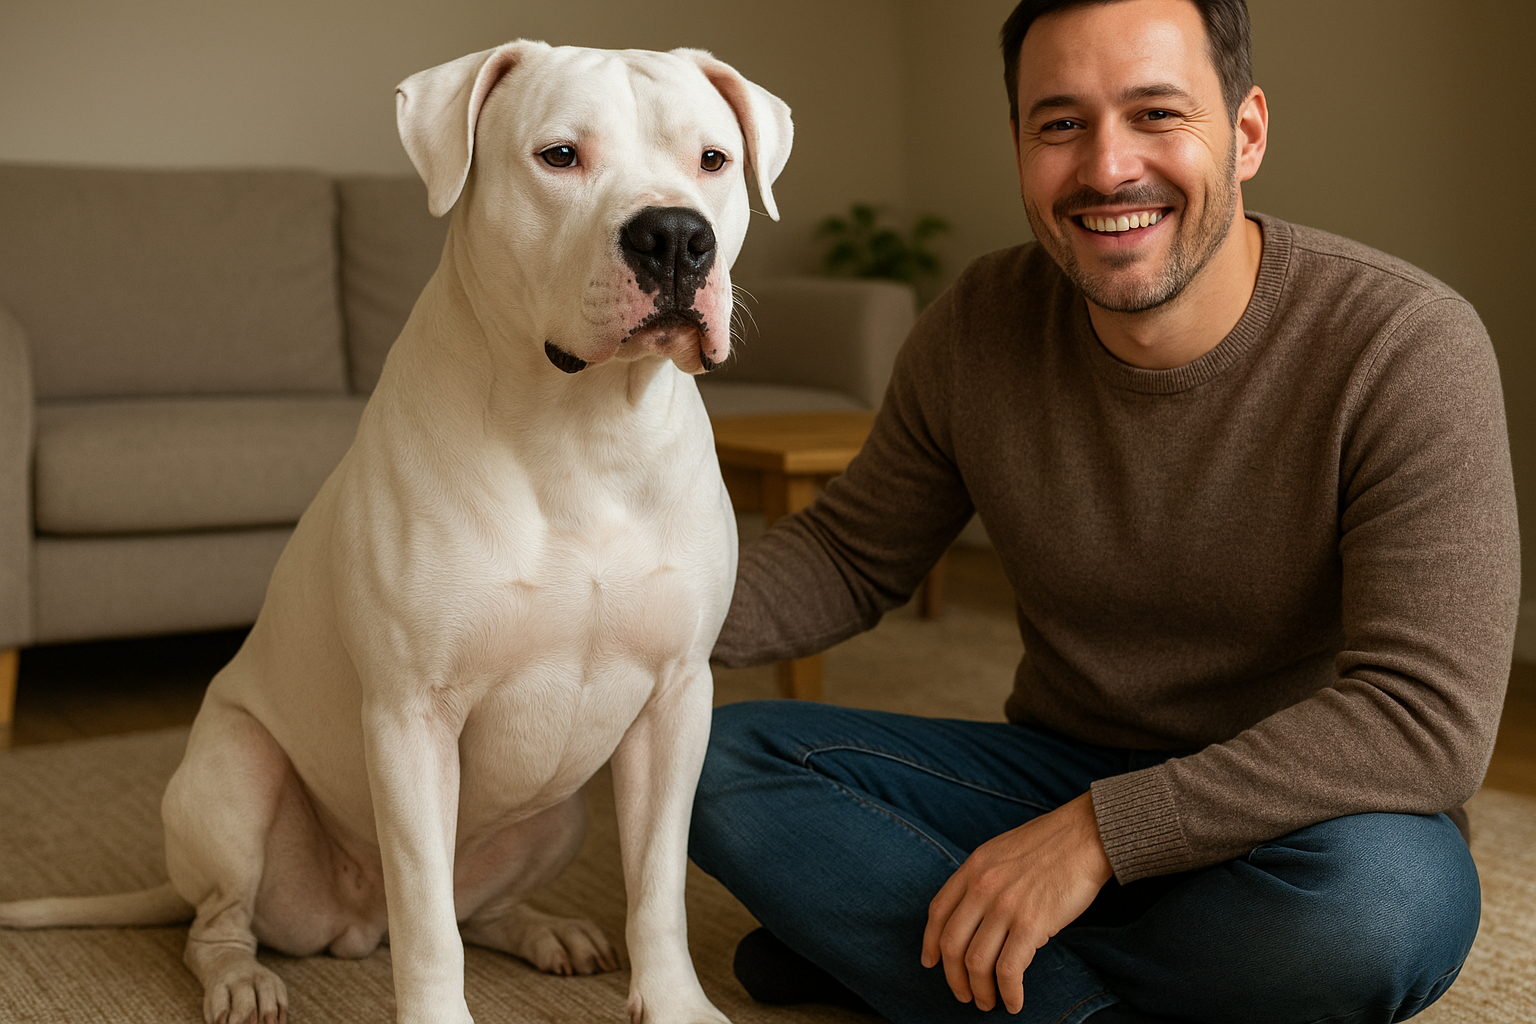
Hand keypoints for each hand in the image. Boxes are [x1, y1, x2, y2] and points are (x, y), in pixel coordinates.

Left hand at [920, 792, 1113, 1013]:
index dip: (930, 943)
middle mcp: (982, 887)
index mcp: (973, 867)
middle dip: (953, 977)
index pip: (938, 913)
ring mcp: (1005, 906)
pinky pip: (1008, 970)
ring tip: (988, 1002)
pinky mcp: (1031, 924)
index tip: (931, 962)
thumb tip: (974, 915)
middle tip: (964, 994)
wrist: (1087, 834)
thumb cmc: (1051, 843)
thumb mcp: (1002, 851)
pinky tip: (1014, 1002)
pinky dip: (1009, 993)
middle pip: (952, 943)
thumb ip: (983, 878)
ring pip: (976, 962)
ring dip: (980, 991)